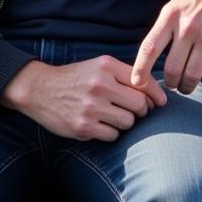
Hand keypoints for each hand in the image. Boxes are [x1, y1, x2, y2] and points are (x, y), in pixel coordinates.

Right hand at [0, 55, 166, 141]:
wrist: (40, 89)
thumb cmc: (75, 78)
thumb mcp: (98, 66)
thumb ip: (123, 75)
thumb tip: (154, 93)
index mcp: (106, 66)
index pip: (143, 81)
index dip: (156, 94)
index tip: (161, 103)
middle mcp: (100, 84)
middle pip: (139, 104)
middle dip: (140, 110)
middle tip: (131, 110)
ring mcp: (92, 106)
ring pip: (128, 122)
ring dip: (124, 122)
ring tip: (111, 116)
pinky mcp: (83, 126)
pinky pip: (112, 135)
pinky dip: (109, 132)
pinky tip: (98, 124)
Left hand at [132, 0, 201, 94]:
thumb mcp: (178, 2)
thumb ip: (168, 26)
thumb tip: (156, 55)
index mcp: (171, 15)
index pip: (150, 47)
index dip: (141, 69)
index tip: (136, 83)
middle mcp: (187, 26)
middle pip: (172, 68)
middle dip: (171, 83)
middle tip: (174, 85)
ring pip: (192, 75)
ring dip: (188, 86)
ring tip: (188, 86)